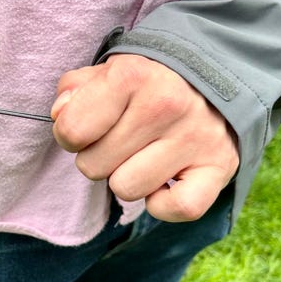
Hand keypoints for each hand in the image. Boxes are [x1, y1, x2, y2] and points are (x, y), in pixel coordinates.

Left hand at [51, 54, 238, 221]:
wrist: (212, 75)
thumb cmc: (145, 83)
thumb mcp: (105, 73)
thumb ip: (73, 91)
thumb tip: (60, 116)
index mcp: (131, 76)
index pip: (71, 132)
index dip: (70, 135)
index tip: (89, 127)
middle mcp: (166, 105)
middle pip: (93, 167)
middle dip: (99, 157)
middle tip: (122, 140)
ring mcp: (196, 137)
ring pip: (127, 189)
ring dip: (128, 178)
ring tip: (145, 154)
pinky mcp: (220, 167)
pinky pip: (178, 208)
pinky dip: (164, 204)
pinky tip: (166, 181)